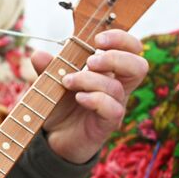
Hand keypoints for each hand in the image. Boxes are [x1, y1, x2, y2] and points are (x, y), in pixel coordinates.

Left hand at [32, 29, 146, 163]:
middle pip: (139, 66)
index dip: (121, 39)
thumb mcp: (51, 82)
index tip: (97, 39)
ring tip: (68, 82)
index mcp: (110, 71)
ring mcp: (114, 106)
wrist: (56, 138)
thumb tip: (39, 54)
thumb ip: (47, 67)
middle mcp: (117, 88)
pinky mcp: (107, 124)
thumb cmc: (61, 106)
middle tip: (90, 61)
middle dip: (115, 57)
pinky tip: (78, 98)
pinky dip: (94, 99)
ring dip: (89, 79)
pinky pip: (112, 109)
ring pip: (116, 87)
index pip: (132, 49)